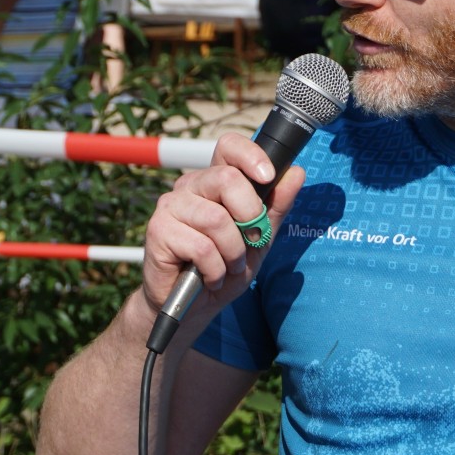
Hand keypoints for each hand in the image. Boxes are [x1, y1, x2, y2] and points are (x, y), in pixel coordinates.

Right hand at [138, 132, 304, 318]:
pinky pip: (201, 246)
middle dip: (250, 216)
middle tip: (250, 242)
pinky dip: (215, 269)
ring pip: (216, 218)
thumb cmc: (223, 269)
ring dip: (232, 252)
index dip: (250, 155)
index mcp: (214, 182)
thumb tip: (296, 173)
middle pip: (226, 179)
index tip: (269, 176)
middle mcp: (189, 187)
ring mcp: (170, 206)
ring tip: (228, 267)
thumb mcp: (259, 240)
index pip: (228, 147)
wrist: (192, 306)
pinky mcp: (158, 230)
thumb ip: (275, 208)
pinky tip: (210, 276)